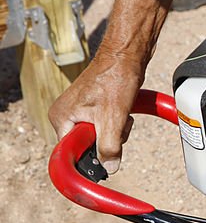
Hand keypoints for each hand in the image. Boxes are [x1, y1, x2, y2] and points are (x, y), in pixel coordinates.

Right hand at [49, 48, 143, 173]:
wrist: (127, 54)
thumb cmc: (115, 79)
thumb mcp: (113, 119)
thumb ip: (109, 148)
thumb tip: (109, 168)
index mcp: (60, 118)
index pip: (70, 153)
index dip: (89, 157)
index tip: (105, 157)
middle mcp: (65, 115)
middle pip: (86, 146)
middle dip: (106, 141)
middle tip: (115, 123)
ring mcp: (79, 111)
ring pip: (99, 137)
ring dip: (115, 132)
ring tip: (120, 112)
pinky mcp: (92, 107)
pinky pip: (105, 127)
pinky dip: (117, 123)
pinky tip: (123, 111)